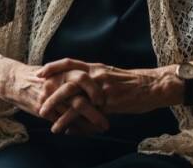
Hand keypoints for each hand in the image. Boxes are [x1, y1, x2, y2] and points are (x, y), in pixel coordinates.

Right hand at [1, 62, 108, 133]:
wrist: (15, 80)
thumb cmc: (40, 76)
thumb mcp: (58, 70)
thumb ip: (74, 76)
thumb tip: (96, 83)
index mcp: (63, 72)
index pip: (84, 79)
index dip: (96, 90)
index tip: (105, 101)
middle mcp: (56, 84)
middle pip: (79, 100)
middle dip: (95, 113)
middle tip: (106, 121)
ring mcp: (49, 98)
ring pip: (71, 115)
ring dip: (87, 125)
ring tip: (98, 130)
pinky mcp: (43, 109)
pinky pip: (61, 121)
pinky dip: (73, 128)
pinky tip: (82, 131)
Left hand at [37, 58, 176, 130]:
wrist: (153, 86)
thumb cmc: (133, 83)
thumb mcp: (110, 76)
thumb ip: (95, 81)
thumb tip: (82, 91)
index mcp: (95, 67)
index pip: (69, 63)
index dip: (53, 67)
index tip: (39, 73)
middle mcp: (96, 75)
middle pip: (67, 80)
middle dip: (51, 92)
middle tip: (38, 103)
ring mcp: (102, 88)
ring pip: (74, 96)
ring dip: (58, 109)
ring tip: (48, 120)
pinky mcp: (109, 102)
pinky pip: (87, 112)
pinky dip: (74, 121)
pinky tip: (66, 130)